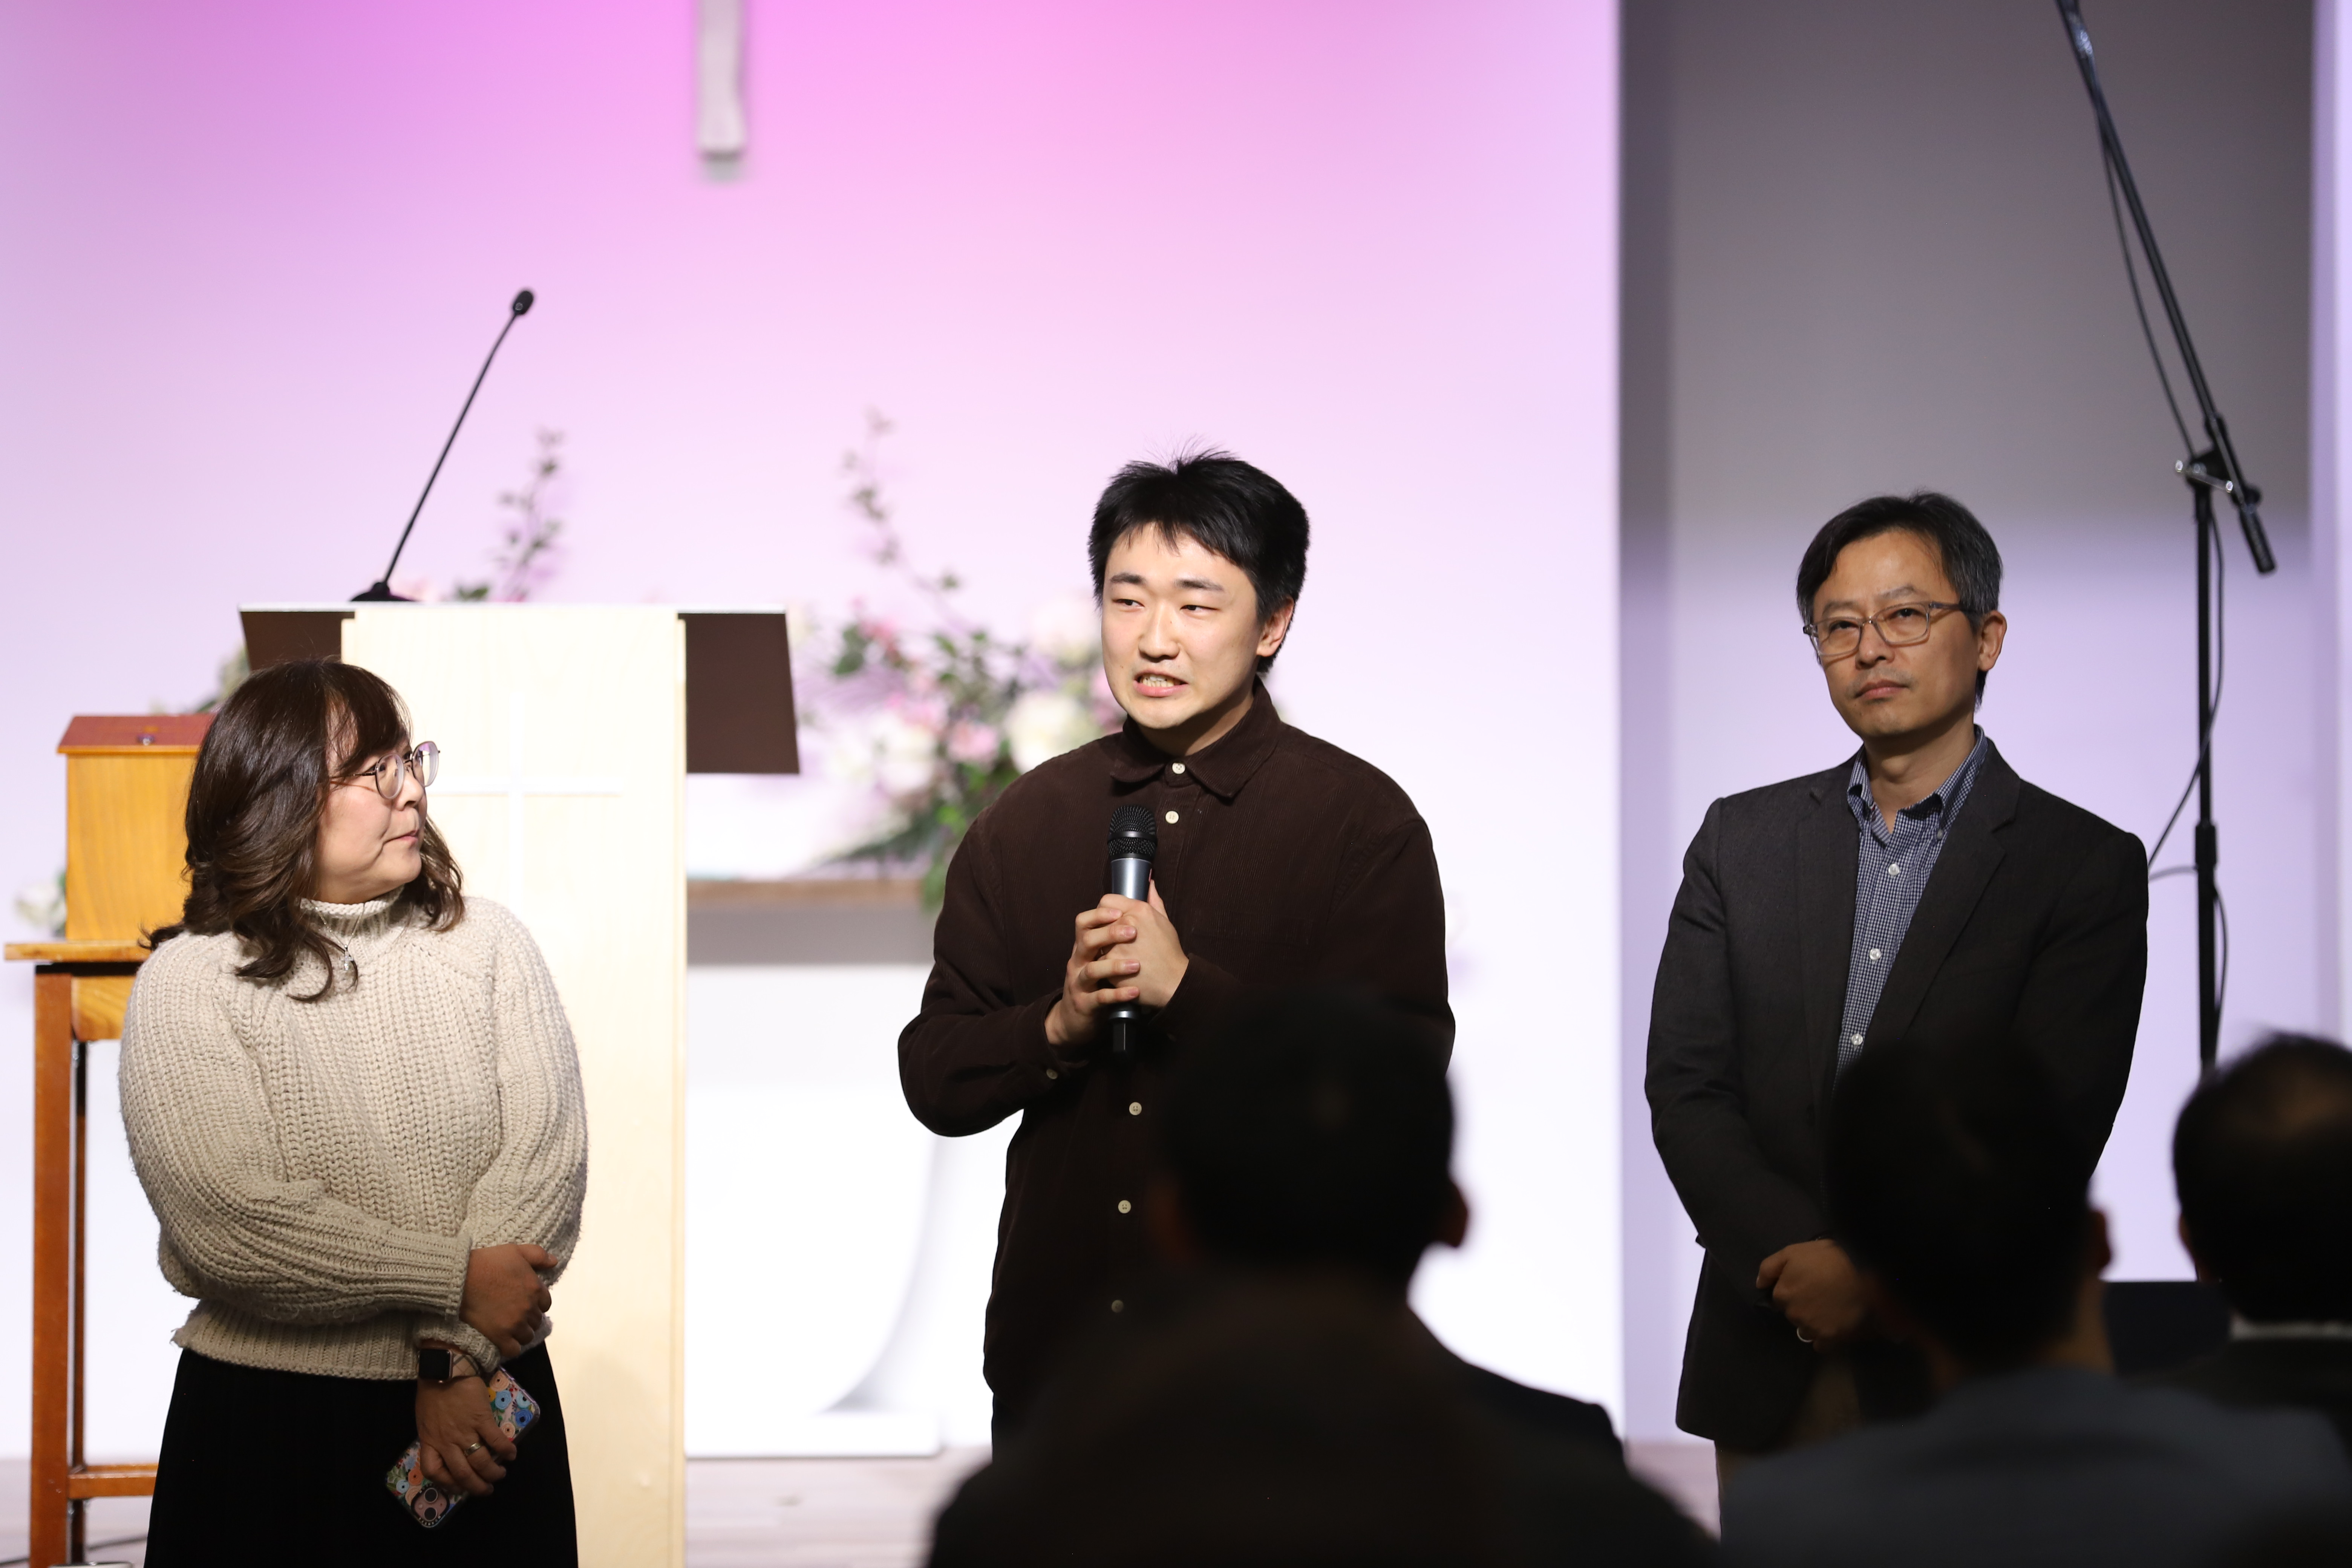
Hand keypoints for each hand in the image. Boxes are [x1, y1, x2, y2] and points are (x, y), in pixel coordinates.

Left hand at [415, 1364, 516, 1497]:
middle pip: (462, 1473)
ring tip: (500, 1474)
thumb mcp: (425, 1417)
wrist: (446, 1368)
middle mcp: (447, 1441)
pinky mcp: (481, 1419)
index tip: (458, 1485)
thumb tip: (446, 1446)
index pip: (434, 1471)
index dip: (447, 1483)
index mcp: (429, 1440)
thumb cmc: (433, 1391)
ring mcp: (465, 1431)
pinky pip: (496, 1441)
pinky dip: (506, 1450)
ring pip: (480, 1462)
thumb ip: (434, 1433)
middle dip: (476, 1486)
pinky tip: (512, 1454)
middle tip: (487, 1489)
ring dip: (493, 1472)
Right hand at [460, 1243, 552, 1356]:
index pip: (545, 1304)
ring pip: (527, 1336)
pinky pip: (513, 1350)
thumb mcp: (516, 1250)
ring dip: (521, 1333)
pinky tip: (503, 1340)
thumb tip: (554, 1262)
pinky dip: (511, 1347)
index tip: (524, 1302)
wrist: (461, 1277)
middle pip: (537, 1321)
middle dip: (528, 1318)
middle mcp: (528, 1308)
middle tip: (513, 1314)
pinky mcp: (499, 1336)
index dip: (535, 1303)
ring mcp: (515, 1323)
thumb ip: (538, 1255)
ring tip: (509, 1327)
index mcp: (535, 1289)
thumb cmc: (488, 1262)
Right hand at [1043, 884, 1187, 1048]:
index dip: (1100, 914)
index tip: (1122, 911)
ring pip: (1091, 970)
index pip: (1083, 922)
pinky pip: (1100, 998)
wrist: (1078, 1019)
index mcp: (1083, 947)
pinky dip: (1117, 994)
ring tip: (1137, 965)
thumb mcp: (1105, 954)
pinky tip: (1134, 992)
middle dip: (1108, 934)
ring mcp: (1079, 984)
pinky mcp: (1085, 1004)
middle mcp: (1078, 962)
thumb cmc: (1099, 980)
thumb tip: (1146, 886)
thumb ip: (1122, 924)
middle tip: (1133, 932)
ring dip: (1115, 965)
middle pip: (1085, 940)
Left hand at [1758, 1238, 1868, 1346]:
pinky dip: (1826, 1338)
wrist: (1865, 1273)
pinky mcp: (1830, 1339)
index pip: (1780, 1297)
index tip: (1808, 1284)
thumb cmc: (1829, 1258)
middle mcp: (1793, 1315)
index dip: (1793, 1289)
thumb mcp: (1794, 1251)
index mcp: (1783, 1294)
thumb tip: (1760, 1284)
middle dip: (1803, 1306)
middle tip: (1822, 1294)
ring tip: (1831, 1309)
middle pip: (1793, 1314)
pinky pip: (1821, 1345)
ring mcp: (1812, 1329)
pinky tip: (1836, 1325)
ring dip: (1814, 1323)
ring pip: (1806, 1330)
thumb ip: (1770, 1267)